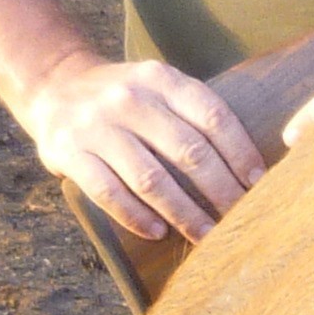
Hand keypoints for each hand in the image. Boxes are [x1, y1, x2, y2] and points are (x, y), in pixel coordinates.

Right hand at [21, 49, 267, 244]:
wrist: (54, 86)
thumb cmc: (125, 100)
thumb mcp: (158, 87)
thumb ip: (193, 114)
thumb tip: (249, 167)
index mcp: (160, 79)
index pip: (213, 117)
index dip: (241, 153)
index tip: (259, 184)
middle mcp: (129, 98)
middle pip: (188, 152)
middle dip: (220, 191)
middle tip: (240, 218)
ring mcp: (97, 125)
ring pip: (151, 179)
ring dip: (184, 213)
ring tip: (207, 235)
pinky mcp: (69, 151)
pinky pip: (109, 192)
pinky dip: (136, 216)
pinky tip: (158, 232)